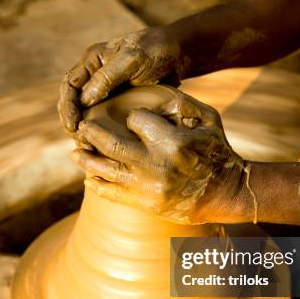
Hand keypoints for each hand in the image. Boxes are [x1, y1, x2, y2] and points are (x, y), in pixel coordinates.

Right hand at [58, 27, 185, 140]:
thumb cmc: (156, 51)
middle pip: (72, 100)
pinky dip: (99, 130)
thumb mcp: (132, 60)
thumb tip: (84, 101)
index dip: (67, 106)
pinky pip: (102, 117)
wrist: (179, 55)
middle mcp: (94, 75)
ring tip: (86, 144)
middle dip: (71, 120)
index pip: (69, 85)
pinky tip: (100, 144)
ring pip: (85, 111)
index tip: (73, 125)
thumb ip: (107, 78)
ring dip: (83, 128)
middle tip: (78, 139)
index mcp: (92, 61)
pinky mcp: (117, 101)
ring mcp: (105, 90)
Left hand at [72, 90, 252, 224]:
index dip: (132, 117)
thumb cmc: (217, 153)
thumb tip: (157, 95)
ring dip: (86, 160)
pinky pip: (112, 194)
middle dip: (92, 134)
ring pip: (106, 170)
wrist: (224, 195)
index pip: (137, 120)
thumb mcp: (210, 120)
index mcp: (172, 141)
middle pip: (111, 145)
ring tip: (75, 152)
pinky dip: (97, 186)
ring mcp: (147, 187)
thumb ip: (184, 104)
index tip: (131, 119)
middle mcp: (156, 164)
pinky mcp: (144, 204)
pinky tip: (87, 178)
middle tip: (82, 128)